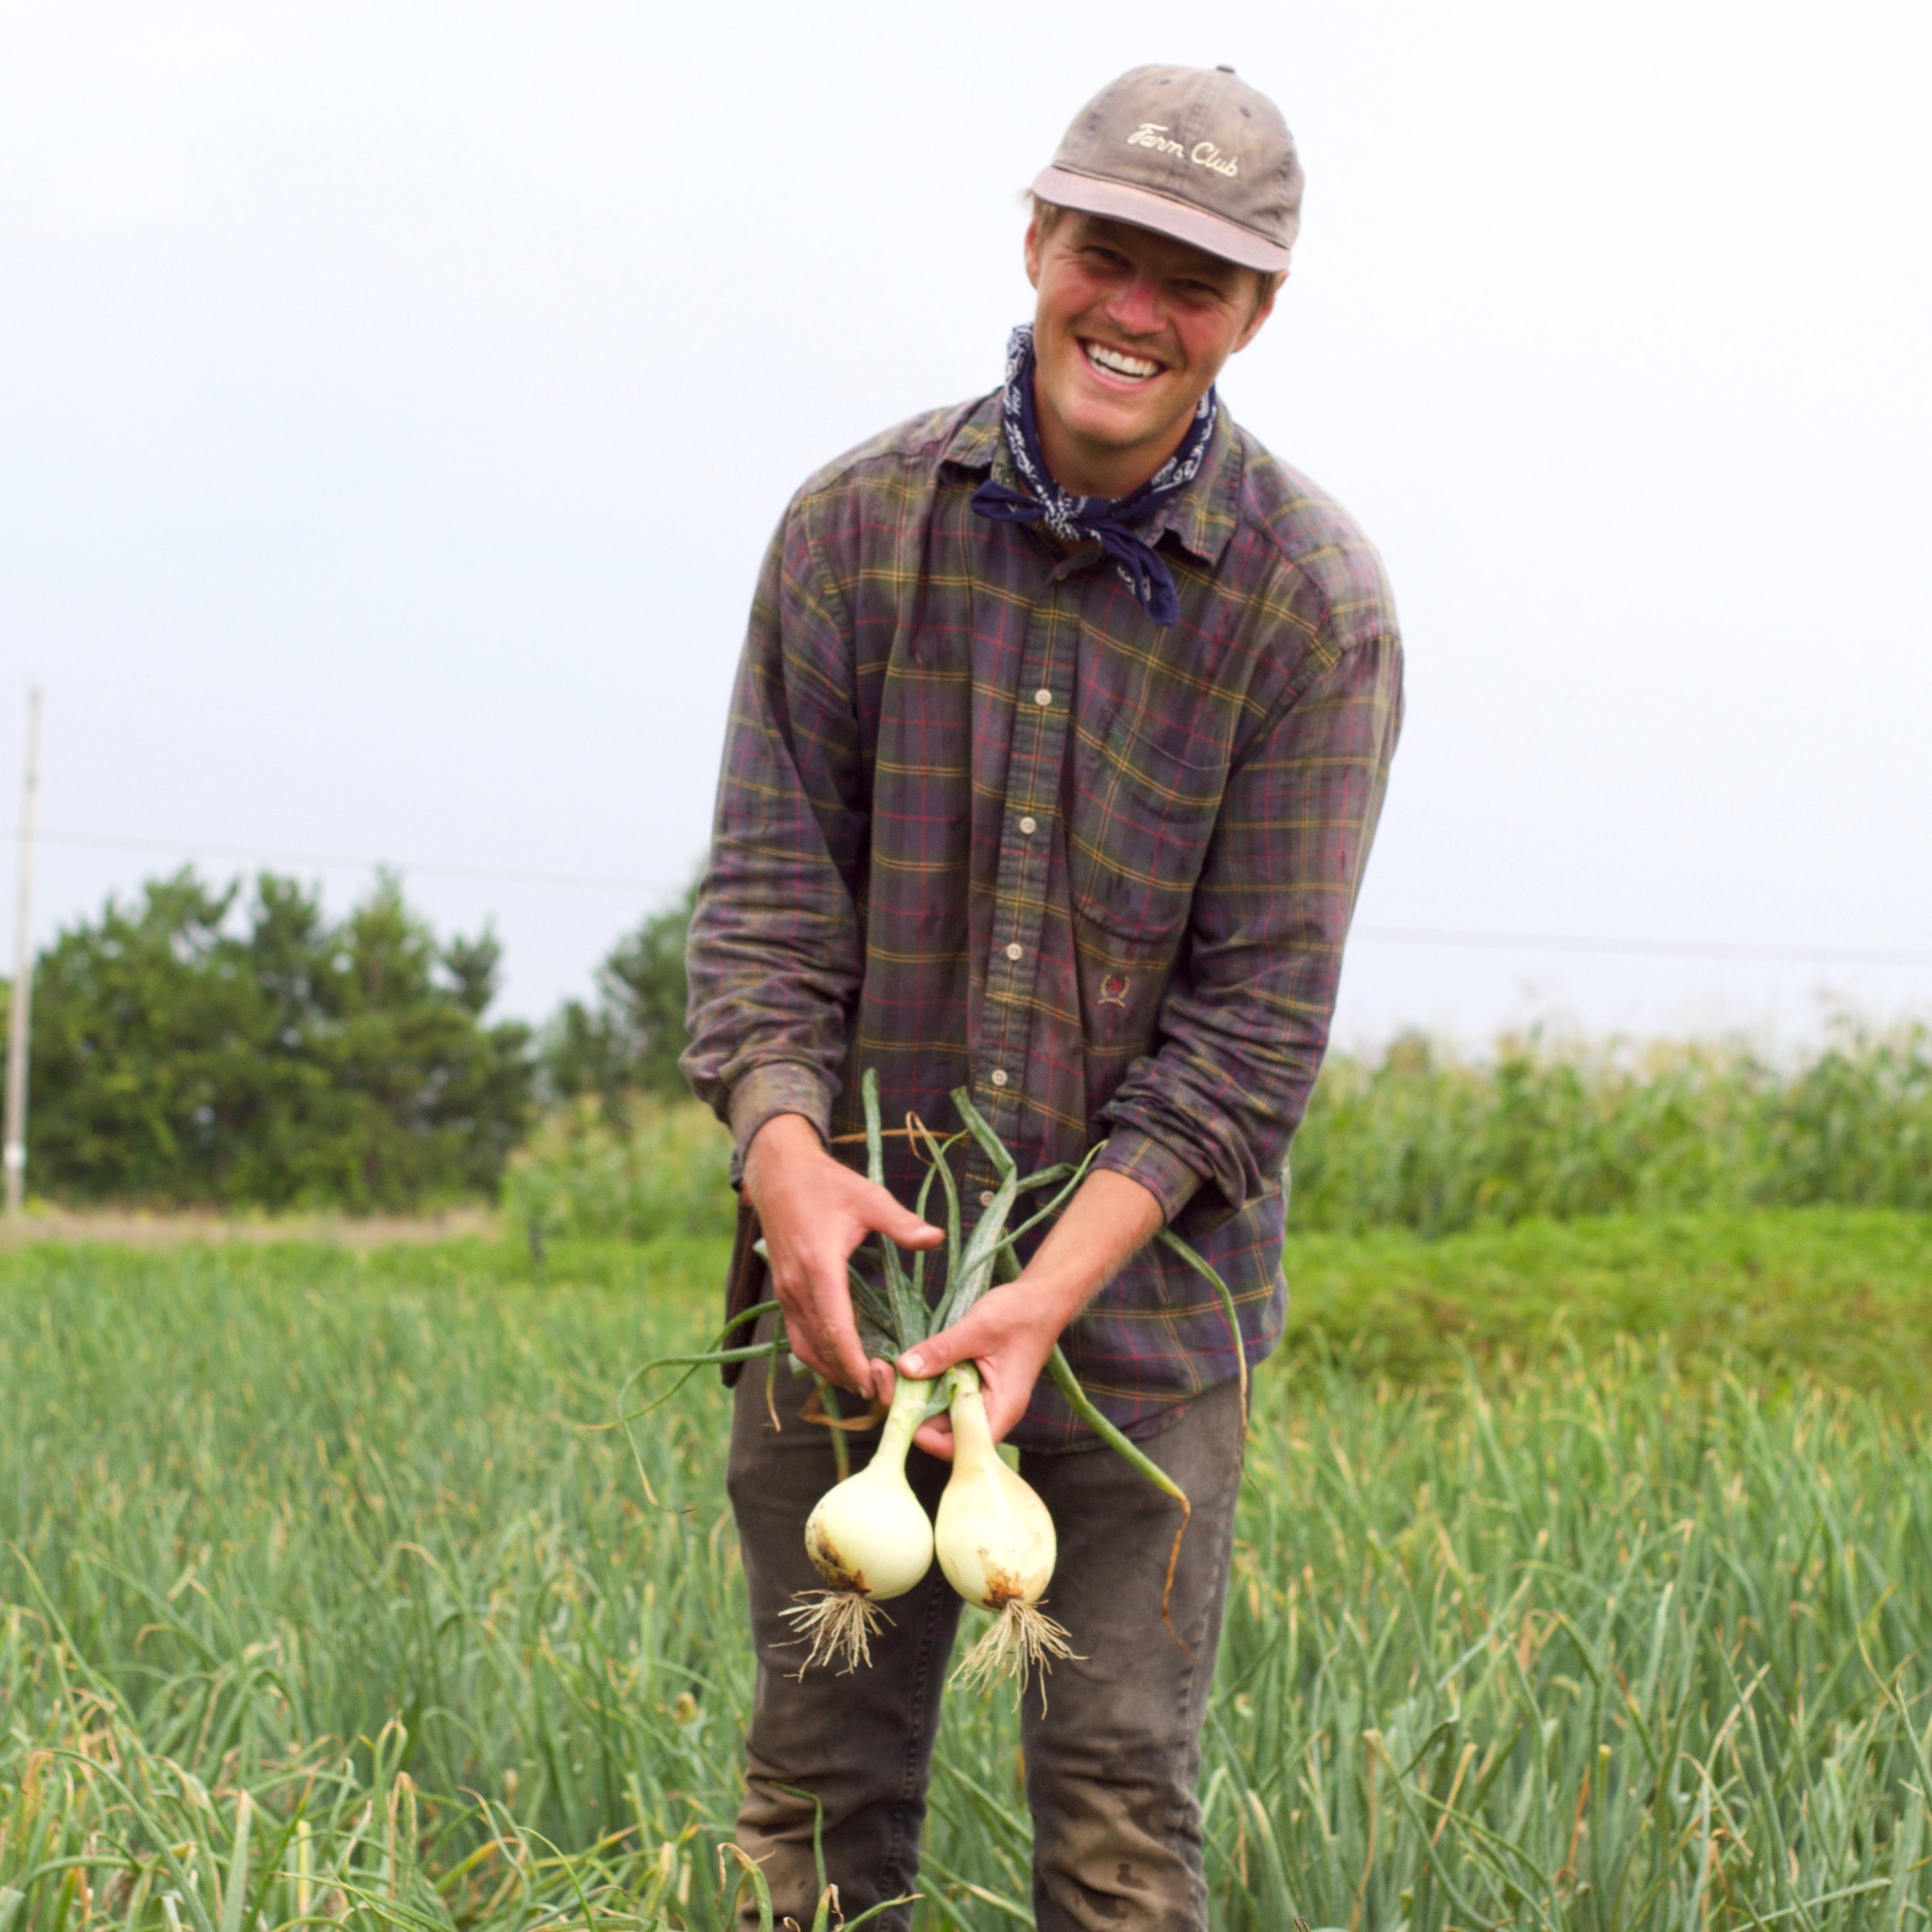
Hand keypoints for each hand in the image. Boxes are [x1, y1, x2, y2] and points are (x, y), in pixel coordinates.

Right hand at [742, 1112, 942, 1397]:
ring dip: (831, 1369)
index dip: (853, 1362)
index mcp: (819, 1268)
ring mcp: (785, 1292)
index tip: (874, 1383)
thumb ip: (902, 1223)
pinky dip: (818, 1354)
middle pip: (818, 1347)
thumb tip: (936, 1239)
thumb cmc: (827, 1184)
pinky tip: (842, 1361)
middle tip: (881, 1392)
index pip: (834, 1328)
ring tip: (864, 1384)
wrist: (780, 1172)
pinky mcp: (783, 1292)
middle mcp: (796, 1286)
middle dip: (847, 1375)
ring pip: (804, 1346)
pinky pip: (798, 1334)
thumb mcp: (869, 1198)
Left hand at [888, 1167, 1165, 1458]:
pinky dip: (925, 1381)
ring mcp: (981, 1396)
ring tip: (887, 1371)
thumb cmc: (1020, 1313)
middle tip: (885, 1382)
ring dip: (915, 1395)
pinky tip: (905, 1364)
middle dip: (913, 1412)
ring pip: (941, 1410)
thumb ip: (942, 1350)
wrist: (1042, 1297)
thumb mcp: (978, 1328)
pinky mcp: (972, 1381)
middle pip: (946, 1431)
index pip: (963, 1446)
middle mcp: (991, 1409)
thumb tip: (904, 1369)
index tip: (902, 1412)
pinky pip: (944, 1391)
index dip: (930, 1438)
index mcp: (1001, 1408)